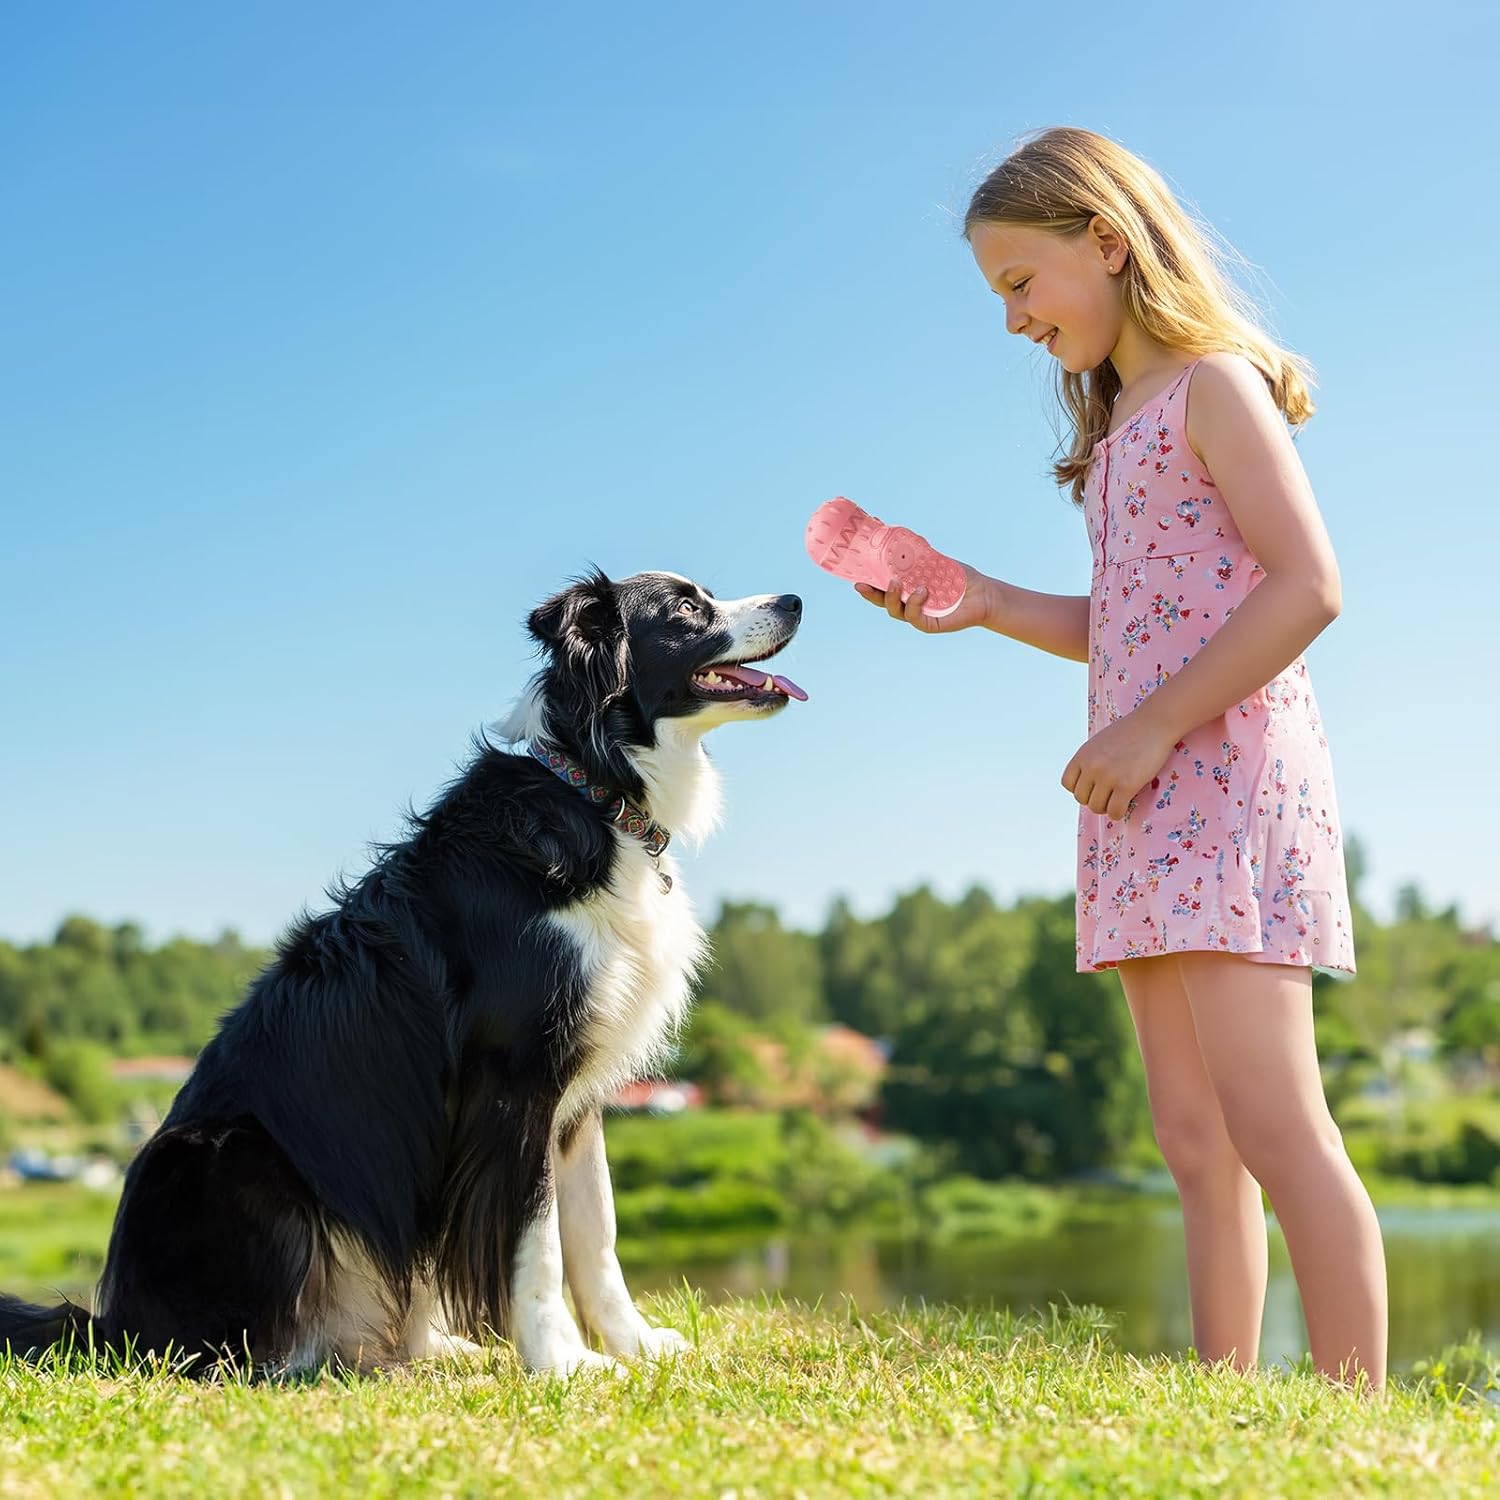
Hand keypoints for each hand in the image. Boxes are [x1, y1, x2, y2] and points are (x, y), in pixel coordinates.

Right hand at [854, 564, 992, 633]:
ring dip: (891, 597)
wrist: (983, 593)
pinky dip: (914, 603)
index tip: (856, 578)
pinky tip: (921, 591)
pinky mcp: (930, 625)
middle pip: (883, 603)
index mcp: (907, 590)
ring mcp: (918, 616)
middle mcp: (909, 604)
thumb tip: (901, 537)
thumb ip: (919, 555)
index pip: (883, 589)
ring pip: (895, 611)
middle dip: (870, 595)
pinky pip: (914, 618)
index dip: (869, 585)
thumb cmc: (960, 578)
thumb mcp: (936, 562)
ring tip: (896, 582)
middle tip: (863, 585)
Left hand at [1061, 709, 1178, 821]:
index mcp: (1083, 755)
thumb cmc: (1130, 732)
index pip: (1068, 784)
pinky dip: (1118, 813)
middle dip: (1094, 798)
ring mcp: (1108, 776)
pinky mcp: (1126, 785)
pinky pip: (1114, 811)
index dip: (1081, 788)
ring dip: (1107, 807)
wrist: (1154, 724)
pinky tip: (1125, 804)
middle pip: (1081, 798)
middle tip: (1109, 794)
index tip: (1093, 786)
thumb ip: (1089, 761)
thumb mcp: (1099, 743)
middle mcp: (1091, 766)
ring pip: (1096, 807)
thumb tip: (1087, 784)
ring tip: (1117, 798)